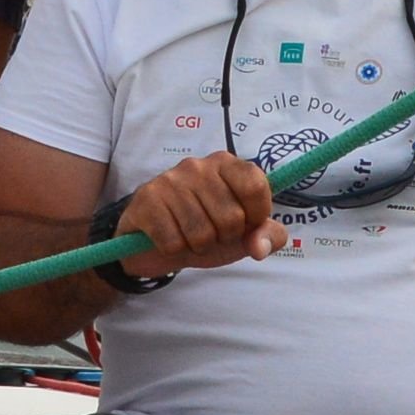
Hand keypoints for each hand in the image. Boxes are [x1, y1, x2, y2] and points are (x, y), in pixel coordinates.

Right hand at [112, 153, 288, 277]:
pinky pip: (173, 242)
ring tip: (190, 236)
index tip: (245, 224)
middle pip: (232, 217)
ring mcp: (170, 180)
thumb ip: (267, 236)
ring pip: (201, 234)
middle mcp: (198, 165)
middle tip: (211, 233)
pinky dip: (174, 250)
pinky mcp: (147, 199)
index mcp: (226, 164)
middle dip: (224, 238)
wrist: (154, 242)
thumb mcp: (244, 233)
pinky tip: (170, 238)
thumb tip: (260, 248)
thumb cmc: (206, 230)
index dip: (256, 217)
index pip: (255, 187)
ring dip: (199, 247)